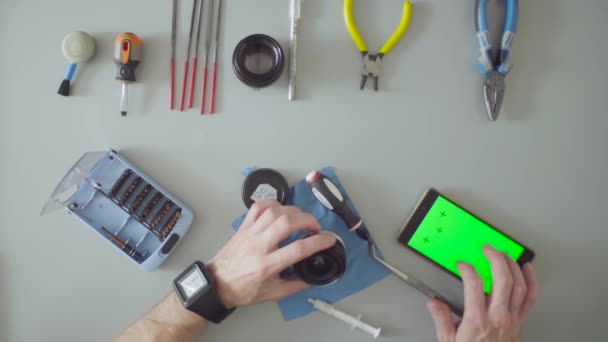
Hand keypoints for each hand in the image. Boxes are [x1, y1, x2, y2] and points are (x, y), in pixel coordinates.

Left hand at [207, 200, 336, 307]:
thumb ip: (295, 285)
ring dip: (293, 211)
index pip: (297, 249)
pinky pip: (259, 207)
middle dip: (307, 220)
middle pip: (287, 222)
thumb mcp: (272, 294)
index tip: (329, 239)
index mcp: (266, 266)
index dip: (317, 242)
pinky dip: (273, 204)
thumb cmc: (243, 289)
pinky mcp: (244, 227)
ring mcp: (250, 233)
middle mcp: (259, 246)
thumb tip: (312, 277)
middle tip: (315, 227)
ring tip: (301, 219)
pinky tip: (281, 209)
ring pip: (274, 211)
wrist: (217, 284)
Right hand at [427, 245, 537, 341]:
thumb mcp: (448, 341)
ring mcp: (511, 319)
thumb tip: (434, 303)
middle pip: (502, 280)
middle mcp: (497, 318)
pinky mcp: (519, 322)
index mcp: (477, 320)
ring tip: (504, 253)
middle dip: (495, 258)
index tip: (462, 265)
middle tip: (487, 248)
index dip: (467, 269)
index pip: (474, 284)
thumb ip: (441, 319)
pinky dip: (531, 281)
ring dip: (512, 266)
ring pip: (518, 286)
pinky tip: (527, 269)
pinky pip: (529, 298)